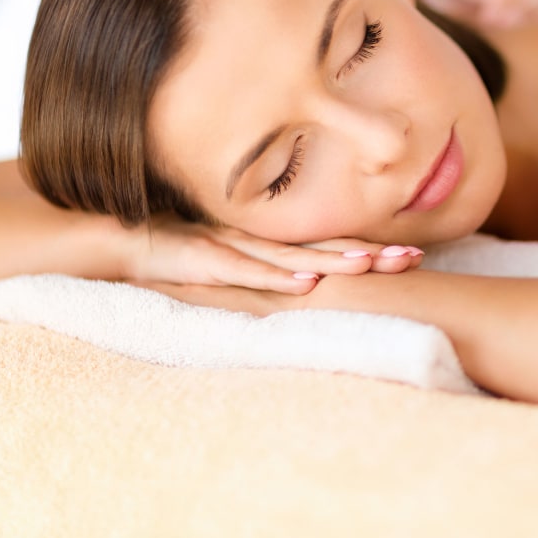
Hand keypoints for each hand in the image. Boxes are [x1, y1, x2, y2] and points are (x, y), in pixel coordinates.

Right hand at [115, 214, 423, 294]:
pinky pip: (245, 270)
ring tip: (371, 264)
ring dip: (332, 260)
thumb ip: (269, 278)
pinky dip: (275, 276)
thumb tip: (313, 294)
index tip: (417, 254)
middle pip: (323, 247)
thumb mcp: (234, 272)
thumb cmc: (181, 259)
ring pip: (291, 255)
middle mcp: (260, 242)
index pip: (330, 246)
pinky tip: (305, 283)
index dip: (372, 249)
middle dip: (370, 252)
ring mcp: (234, 247)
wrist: (121, 242)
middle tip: (415, 257)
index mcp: (271, 245)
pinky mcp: (204, 258)